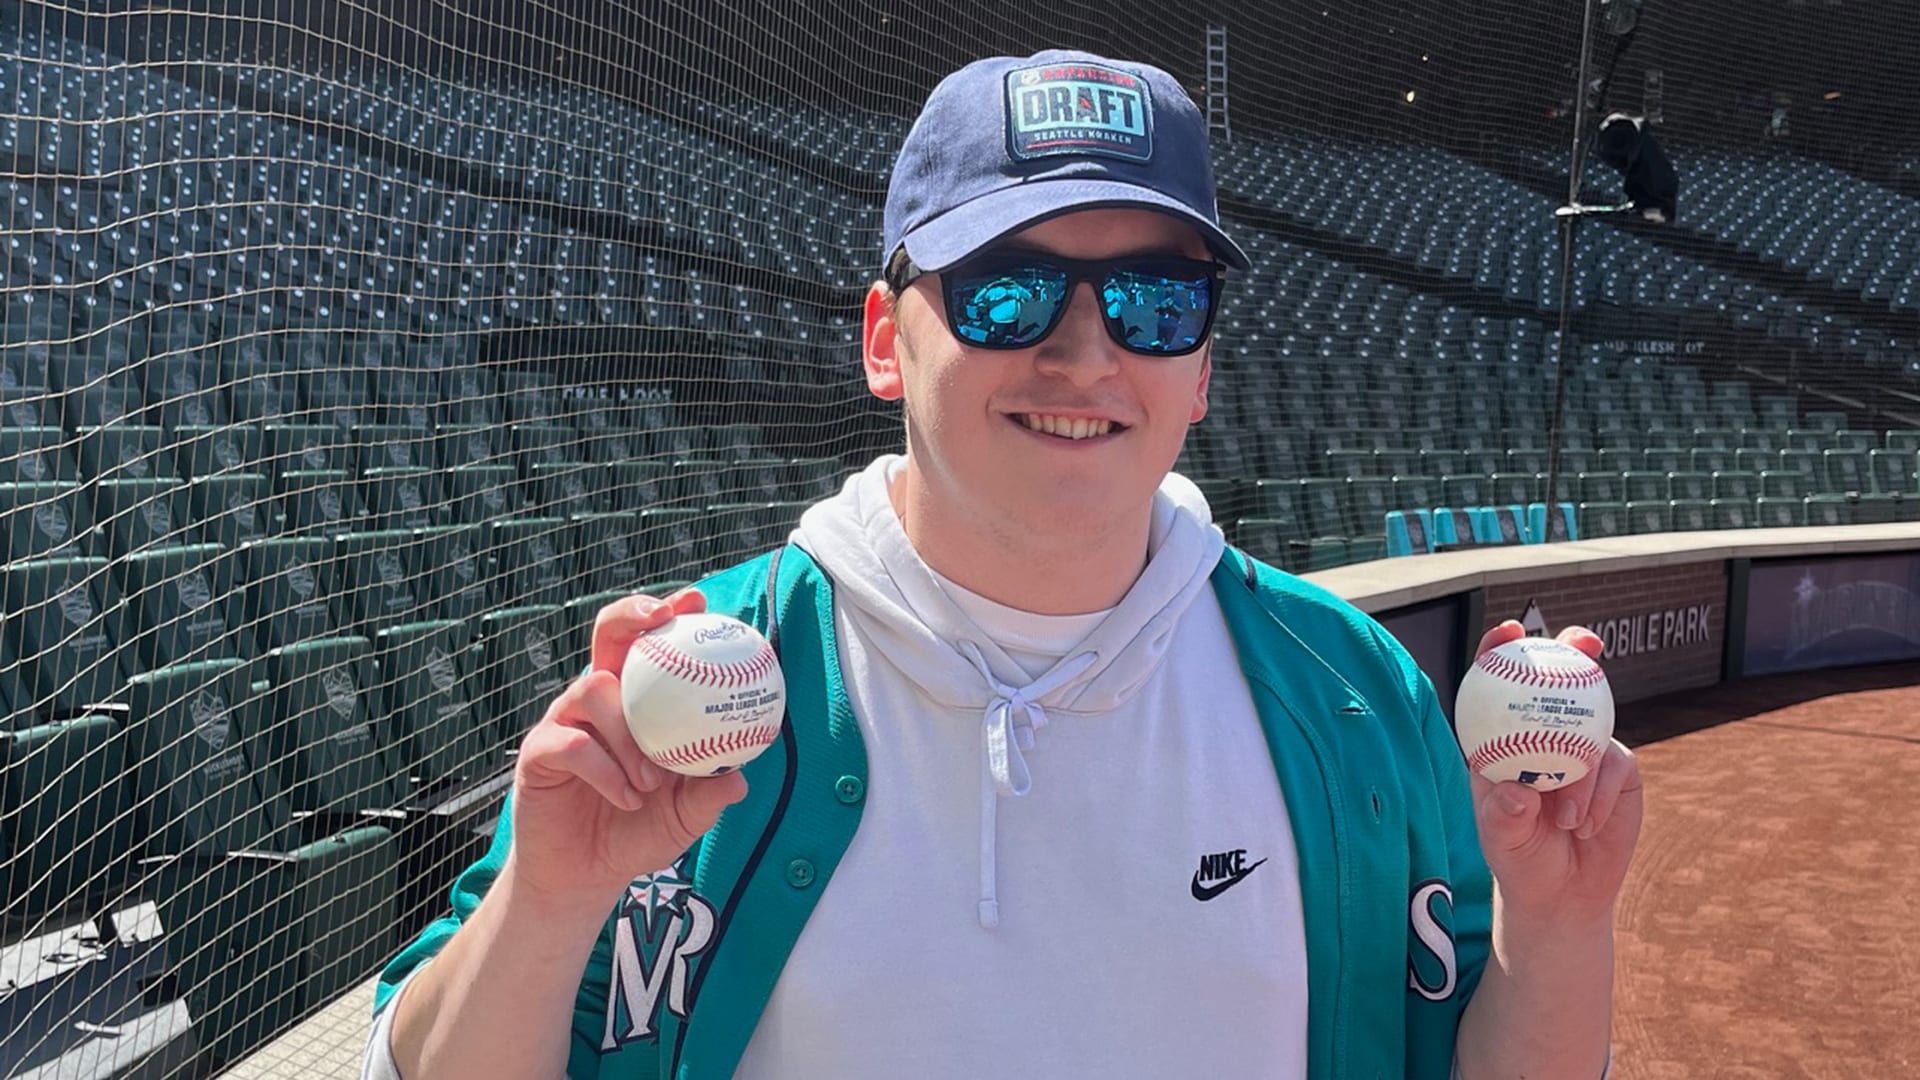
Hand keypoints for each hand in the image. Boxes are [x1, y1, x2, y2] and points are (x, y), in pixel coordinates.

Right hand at [505, 588, 747, 906]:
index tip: (697, 600)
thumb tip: (742, 777)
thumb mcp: (684, 817)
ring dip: (631, 733)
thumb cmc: (637, 833)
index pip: (649, 644)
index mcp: (634, 701)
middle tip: (662, 620)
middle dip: (633, 615)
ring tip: (653, 780)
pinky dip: (607, 770)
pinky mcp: (539, 752)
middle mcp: (598, 700)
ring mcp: (565, 721)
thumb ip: (708, 794)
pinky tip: (629, 797)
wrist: (585, 876)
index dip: (668, 613)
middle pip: (607, 635)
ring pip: (595, 690)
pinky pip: (573, 743)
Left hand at [1469, 620, 1642, 926]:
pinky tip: (1586, 826)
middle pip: (1558, 681)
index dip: (1499, 650)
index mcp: (1503, 738)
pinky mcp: (1619, 771)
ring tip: (1566, 818)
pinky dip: (1600, 798)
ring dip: (1581, 775)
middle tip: (1583, 643)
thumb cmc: (1519, 859)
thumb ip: (1505, 815)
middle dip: (1572, 649)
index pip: (1496, 685)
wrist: (1564, 893)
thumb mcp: (1503, 840)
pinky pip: (1616, 767)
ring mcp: (1585, 749)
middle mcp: (1544, 734)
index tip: (1508, 631)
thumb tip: (1518, 790)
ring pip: (1591, 732)